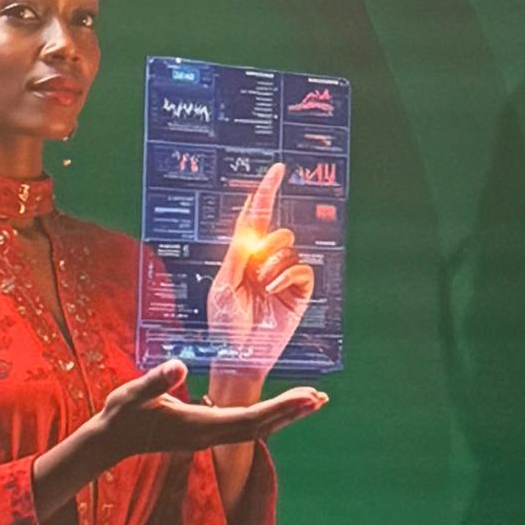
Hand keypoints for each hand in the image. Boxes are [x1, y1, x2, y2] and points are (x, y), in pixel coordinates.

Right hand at [34, 358, 325, 516]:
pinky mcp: (205, 433)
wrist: (110, 441)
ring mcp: (208, 436)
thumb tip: (179, 367)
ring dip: (284, 416)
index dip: (281, 409)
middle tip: (322, 398)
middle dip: (292, 413)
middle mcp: (210, 435)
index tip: (307, 398)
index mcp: (200, 426)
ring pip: (256, 429)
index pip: (250, 419)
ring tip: (311, 402)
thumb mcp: (134, 393)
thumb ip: (157, 381)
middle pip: (261, 427)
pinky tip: (278, 410)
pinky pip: (245, 427)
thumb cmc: (122, 414)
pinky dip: (267, 417)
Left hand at [205, 164, 315, 386]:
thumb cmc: (225, 324)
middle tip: (253, 269)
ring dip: (272, 266)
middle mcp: (265, 263)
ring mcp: (283, 277)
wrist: (240, 354)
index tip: (278, 169)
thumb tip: (251, 228)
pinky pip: (302, 268)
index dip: (266, 193)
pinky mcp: (299, 292)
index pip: (256, 218)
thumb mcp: (223, 284)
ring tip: (261, 287)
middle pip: (277, 232)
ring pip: (289, 249)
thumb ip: (237, 254)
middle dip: (266, 245)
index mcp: (243, 257)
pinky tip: (273, 291)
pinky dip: (287, 276)